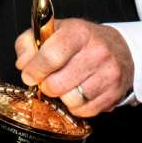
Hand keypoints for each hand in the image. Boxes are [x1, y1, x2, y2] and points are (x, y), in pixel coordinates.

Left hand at [14, 18, 133, 116]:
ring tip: (64, 86)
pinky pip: (85, 111)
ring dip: (62, 97)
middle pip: (57, 84)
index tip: (29, 74)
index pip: (51, 56)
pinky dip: (76, 107)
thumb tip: (23, 64)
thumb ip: (28, 43)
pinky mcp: (115, 93)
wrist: (118, 47)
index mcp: (79, 32)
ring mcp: (109, 74)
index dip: (34, 69)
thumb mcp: (51, 31)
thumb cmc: (79, 40)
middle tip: (47, 80)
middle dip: (46, 85)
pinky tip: (77, 93)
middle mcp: (98, 52)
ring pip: (71, 100)